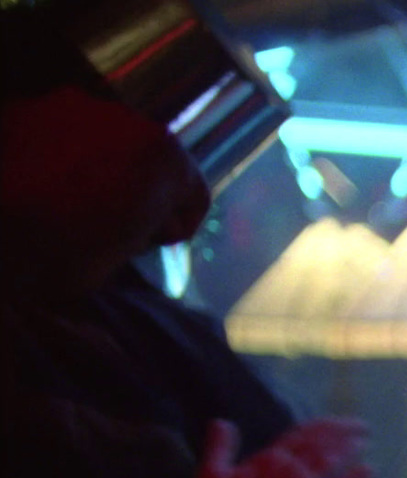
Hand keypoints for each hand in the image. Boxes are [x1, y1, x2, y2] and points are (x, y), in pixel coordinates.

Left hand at [0, 85, 209, 289]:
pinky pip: (56, 133)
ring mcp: (72, 107)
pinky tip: (36, 184)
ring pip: (102, 139)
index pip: (193, 191)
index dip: (179, 222)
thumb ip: (140, 229)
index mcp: (165, 159)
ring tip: (68, 200)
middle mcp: (126, 120)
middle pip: (148, 156)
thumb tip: (134, 221)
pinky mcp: (26, 107)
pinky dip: (55, 155)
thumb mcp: (120, 254)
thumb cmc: (61, 251)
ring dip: (96, 165)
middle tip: (114, 221)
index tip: (158, 241)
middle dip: (137, 186)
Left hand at [185, 417, 372, 477]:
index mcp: (267, 461)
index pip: (300, 435)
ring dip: (348, 449)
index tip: (339, 419)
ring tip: (365, 439)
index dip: (320, 425)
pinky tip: (369, 469)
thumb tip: (222, 420)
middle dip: (341, 432)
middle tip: (362, 424)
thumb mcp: (211, 477)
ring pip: (330, 462)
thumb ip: (220, 449)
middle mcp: (288, 472)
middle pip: (320, 444)